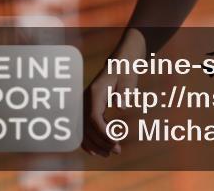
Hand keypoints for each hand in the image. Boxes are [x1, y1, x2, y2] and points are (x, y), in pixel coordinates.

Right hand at [81, 33, 144, 156]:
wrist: (122, 60)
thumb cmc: (127, 68)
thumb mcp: (129, 77)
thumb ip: (125, 91)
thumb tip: (122, 107)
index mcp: (94, 93)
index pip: (94, 118)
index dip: (103, 132)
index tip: (116, 142)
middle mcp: (86, 100)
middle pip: (87, 127)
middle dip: (101, 142)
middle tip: (117, 151)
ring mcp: (85, 104)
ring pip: (84, 130)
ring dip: (95, 144)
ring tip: (111, 154)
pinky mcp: (89, 108)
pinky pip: (84, 128)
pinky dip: (89, 141)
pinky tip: (97, 151)